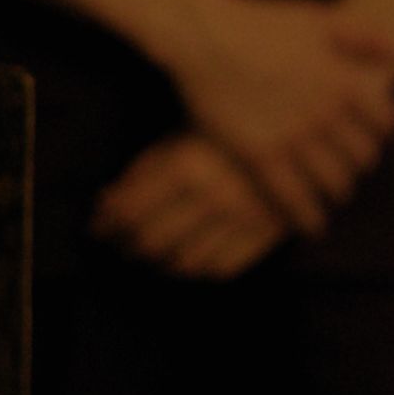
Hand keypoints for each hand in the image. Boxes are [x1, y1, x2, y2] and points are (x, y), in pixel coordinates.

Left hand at [94, 133, 288, 278]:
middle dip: (126, 245)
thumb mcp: (179, 134)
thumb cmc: (226, 123)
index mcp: (186, 166)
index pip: (130, 212)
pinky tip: (184, 261)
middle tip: (115, 242)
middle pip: (152, 240)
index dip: (106, 224)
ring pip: (185, 261)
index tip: (96, 226)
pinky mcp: (268, 232)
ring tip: (145, 254)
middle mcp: (213, 197)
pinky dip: (196, 271)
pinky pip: (223, 267)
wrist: (296, 124)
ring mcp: (243, 219)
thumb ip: (142, 170)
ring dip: (157, 262)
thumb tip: (105, 202)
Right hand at [162, 0, 393, 233]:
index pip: (385, 121)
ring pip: (333, 181)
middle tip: (350, 169)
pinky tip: (312, 225)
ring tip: (332, 194)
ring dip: (337, 191)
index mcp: (346, 80)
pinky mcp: (260, 155)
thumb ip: (362, 33)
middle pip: (362, 156)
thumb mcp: (318, 16)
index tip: (374, 139)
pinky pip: (293, 197)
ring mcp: (293, 137)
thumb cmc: (259, 20)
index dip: (382, 133)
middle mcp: (326, 113)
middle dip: (359, 165)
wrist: (205, 33)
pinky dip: (307, 216)